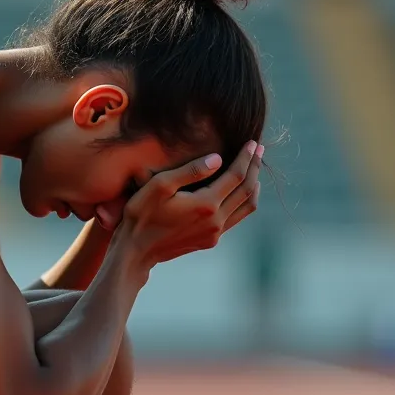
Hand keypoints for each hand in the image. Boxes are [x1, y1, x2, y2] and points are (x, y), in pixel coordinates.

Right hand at [115, 140, 261, 266]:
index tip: (253, 142)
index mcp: (205, 205)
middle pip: (246, 190)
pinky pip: (236, 218)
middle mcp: (216, 221)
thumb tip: (218, 158)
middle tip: (260, 149)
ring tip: (255, 169)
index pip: (236, 176)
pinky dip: (243, 201)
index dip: (246, 157)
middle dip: (254, 167)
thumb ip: (190, 171)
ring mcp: (215, 234)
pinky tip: (239, 192)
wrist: (135, 252)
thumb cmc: (141, 214)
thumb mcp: (159, 186)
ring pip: (246, 207)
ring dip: (253, 185)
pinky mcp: (210, 241)